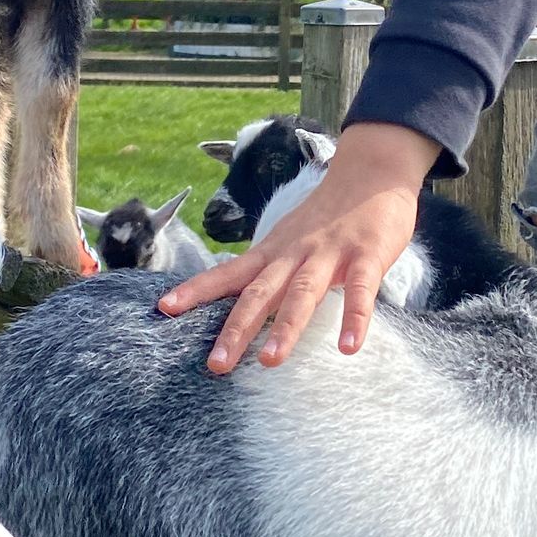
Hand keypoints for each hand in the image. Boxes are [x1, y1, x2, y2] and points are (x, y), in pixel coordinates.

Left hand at [157, 122, 436, 371]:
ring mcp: (330, 254)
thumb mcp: (289, 239)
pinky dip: (354, 318)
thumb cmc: (328, 215)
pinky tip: (349, 347)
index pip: (228, 273)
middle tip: (216, 365)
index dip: (196, 290)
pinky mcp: (366, 255)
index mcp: (273, 252)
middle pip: (259, 292)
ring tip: (270, 361)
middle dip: (236, 329)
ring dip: (286, 327)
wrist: (371, 171)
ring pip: (303, 293)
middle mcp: (294, 253)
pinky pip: (359, 291)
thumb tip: (240, 304)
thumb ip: (270, 270)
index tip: (165, 309)